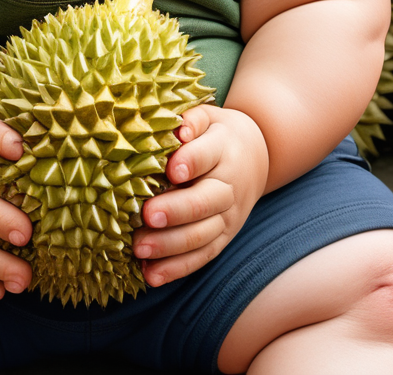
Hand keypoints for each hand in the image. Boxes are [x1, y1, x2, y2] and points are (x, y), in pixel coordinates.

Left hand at [132, 105, 268, 286]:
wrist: (254, 156)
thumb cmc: (215, 134)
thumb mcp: (207, 118)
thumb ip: (191, 119)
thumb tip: (178, 129)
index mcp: (224, 150)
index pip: (208, 155)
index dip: (191, 161)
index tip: (172, 170)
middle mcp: (229, 186)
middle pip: (205, 201)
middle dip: (176, 211)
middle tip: (146, 215)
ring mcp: (228, 217)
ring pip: (202, 235)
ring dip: (170, 245)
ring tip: (139, 248)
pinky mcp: (223, 238)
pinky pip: (202, 257)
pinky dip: (177, 268)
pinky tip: (150, 275)